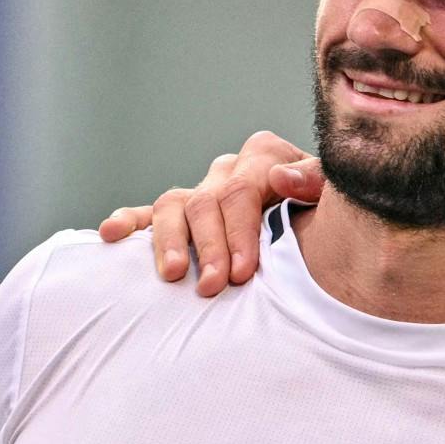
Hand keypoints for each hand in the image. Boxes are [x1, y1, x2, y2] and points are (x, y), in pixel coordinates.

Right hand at [96, 131, 323, 296]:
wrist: (325, 226)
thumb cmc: (332, 214)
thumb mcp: (334, 196)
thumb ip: (314, 183)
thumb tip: (281, 178)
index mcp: (264, 157)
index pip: (242, 190)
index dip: (240, 232)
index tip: (242, 271)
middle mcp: (227, 170)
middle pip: (207, 202)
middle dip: (209, 247)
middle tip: (213, 286)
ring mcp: (202, 191)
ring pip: (173, 205)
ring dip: (169, 240)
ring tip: (171, 274)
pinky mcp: (182, 214)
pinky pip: (149, 213)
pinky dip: (129, 220)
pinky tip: (110, 233)